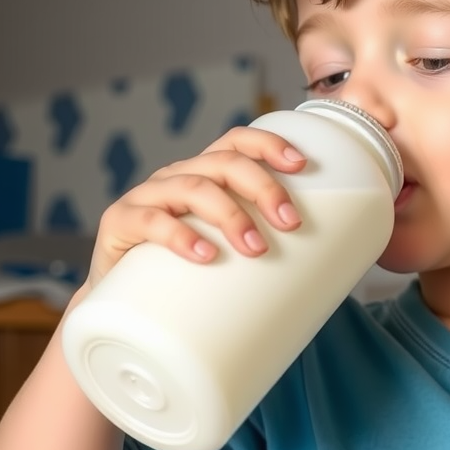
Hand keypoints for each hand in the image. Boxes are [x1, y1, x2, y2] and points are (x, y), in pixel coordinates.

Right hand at [86, 126, 306, 287]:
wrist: (125, 306)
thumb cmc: (188, 276)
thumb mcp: (227, 252)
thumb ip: (265, 250)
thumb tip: (329, 275)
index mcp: (205, 175)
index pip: (237, 143)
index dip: (269, 144)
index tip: (301, 165)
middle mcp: (177, 177)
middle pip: (224, 164)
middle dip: (263, 187)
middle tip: (291, 222)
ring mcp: (147, 198)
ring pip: (193, 188)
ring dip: (230, 215)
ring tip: (256, 248)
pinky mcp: (120, 224)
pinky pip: (150, 221)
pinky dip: (180, 236)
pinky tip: (204, 254)